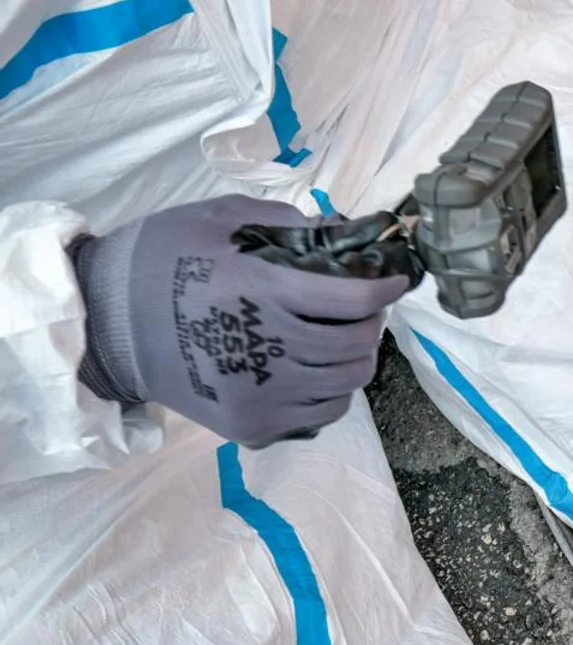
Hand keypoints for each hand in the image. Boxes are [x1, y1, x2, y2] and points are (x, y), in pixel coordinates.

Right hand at [68, 196, 412, 447]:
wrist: (103, 323)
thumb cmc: (161, 259)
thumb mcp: (220, 219)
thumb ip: (288, 224)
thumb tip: (346, 230)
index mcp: (257, 289)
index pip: (353, 298)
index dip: (387, 287)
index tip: (396, 278)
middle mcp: (263, 347)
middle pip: (358, 344)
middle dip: (370, 321)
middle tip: (360, 307)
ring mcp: (259, 394)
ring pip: (348, 381)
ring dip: (355, 355)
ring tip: (337, 335)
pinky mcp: (251, 425)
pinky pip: (323, 411)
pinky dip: (331, 388)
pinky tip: (311, 366)